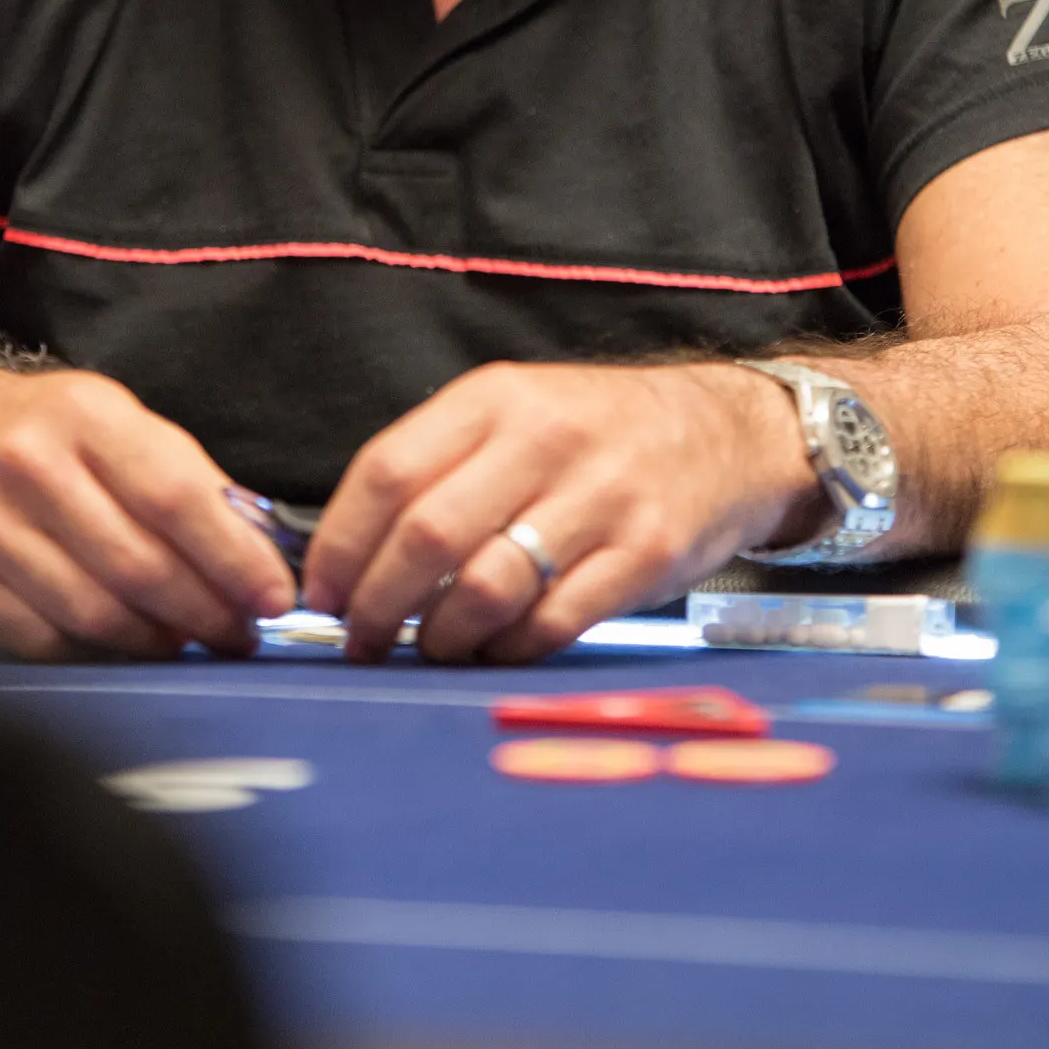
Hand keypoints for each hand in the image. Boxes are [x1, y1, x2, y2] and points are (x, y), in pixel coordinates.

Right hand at [0, 365, 297, 659]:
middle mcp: (26, 466)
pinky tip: (124, 646)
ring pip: (92, 613)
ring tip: (187, 641)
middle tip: (239, 633)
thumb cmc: (41, 431)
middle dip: (205, 611)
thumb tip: (257, 548)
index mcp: (84, 416)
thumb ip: (183, 475)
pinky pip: (40, 639)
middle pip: (137, 565)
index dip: (233, 557)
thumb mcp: (113, 419)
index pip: (176, 497)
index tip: (273, 597)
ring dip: (154, 640)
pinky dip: (94, 653)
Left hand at [300, 359, 821, 663]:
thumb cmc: (596, 433)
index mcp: (498, 397)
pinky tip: (493, 651)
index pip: (388, 470)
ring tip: (431, 647)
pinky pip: (551, 623)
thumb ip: (440, 466)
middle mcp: (547, 439)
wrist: (727, 434)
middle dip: (377, 605)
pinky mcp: (645, 554)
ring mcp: (601, 497)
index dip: (341, 544)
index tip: (321, 593)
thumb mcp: (517, 411)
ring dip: (440, 637)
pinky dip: (506, 651)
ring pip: (485, 589)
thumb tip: (349, 556)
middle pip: (427, 536)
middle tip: (362, 640)